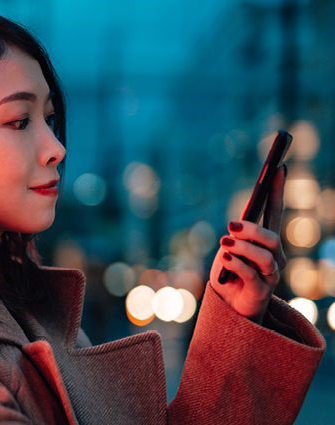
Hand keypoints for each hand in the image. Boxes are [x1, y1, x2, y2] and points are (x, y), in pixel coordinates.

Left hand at [208, 165, 286, 322]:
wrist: (228, 309)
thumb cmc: (229, 276)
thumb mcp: (228, 251)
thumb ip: (236, 237)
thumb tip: (236, 226)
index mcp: (265, 243)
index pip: (274, 212)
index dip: (278, 190)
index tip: (279, 167)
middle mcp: (274, 257)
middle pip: (272, 237)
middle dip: (252, 229)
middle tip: (230, 225)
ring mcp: (270, 275)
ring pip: (265, 256)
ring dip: (243, 248)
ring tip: (225, 244)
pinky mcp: (262, 292)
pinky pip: (252, 275)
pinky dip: (237, 265)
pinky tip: (226, 259)